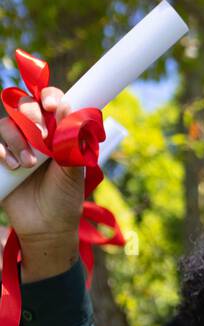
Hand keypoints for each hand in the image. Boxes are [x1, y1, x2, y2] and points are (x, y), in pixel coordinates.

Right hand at [0, 86, 83, 280]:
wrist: (47, 228)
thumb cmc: (65, 199)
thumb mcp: (74, 172)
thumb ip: (71, 142)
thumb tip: (67, 108)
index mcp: (57, 133)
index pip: (51, 102)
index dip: (50, 97)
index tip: (53, 106)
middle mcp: (35, 135)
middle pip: (25, 105)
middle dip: (31, 115)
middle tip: (41, 136)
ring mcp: (16, 146)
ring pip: (7, 123)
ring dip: (17, 139)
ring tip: (29, 165)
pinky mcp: (1, 159)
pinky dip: (0, 149)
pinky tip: (11, 165)